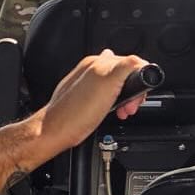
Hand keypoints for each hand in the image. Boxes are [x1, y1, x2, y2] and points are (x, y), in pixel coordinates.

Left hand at [24, 50, 146, 166]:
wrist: (53, 132)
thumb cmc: (75, 114)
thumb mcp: (107, 85)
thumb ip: (125, 67)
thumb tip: (141, 62)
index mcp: (97, 63)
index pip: (132, 62)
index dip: (140, 80)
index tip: (137, 96)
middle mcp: (91, 70)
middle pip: (126, 75)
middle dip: (133, 91)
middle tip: (129, 106)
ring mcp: (87, 83)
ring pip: (118, 86)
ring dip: (125, 99)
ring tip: (122, 110)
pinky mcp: (85, 96)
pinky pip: (108, 95)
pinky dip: (115, 103)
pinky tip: (112, 111)